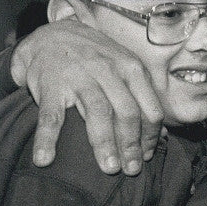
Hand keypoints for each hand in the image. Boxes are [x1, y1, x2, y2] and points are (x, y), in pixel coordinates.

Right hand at [11, 18, 163, 174]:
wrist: (52, 35)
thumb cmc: (96, 59)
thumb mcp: (124, 69)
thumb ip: (142, 98)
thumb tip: (161, 136)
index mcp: (131, 68)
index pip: (150, 108)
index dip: (151, 136)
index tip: (147, 156)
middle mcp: (108, 70)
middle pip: (127, 112)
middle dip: (132, 145)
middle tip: (131, 170)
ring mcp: (79, 76)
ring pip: (97, 113)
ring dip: (104, 144)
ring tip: (109, 169)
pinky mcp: (51, 84)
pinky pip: (51, 115)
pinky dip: (47, 139)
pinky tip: (45, 159)